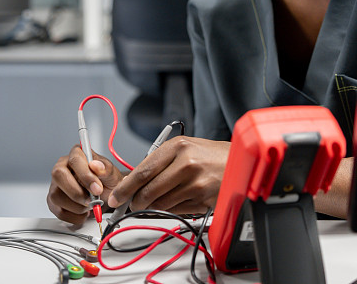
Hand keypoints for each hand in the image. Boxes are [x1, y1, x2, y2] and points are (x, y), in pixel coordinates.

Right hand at [47, 145, 123, 224]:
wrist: (107, 195)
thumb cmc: (107, 181)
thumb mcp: (111, 173)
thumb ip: (106, 169)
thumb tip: (96, 166)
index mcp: (76, 154)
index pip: (75, 160)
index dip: (85, 175)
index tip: (97, 189)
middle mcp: (62, 167)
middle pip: (58, 175)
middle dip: (76, 192)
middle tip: (91, 201)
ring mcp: (55, 184)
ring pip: (56, 195)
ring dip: (76, 206)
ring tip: (90, 206)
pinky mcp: (53, 201)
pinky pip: (58, 211)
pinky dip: (74, 216)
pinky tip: (84, 212)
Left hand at [107, 136, 229, 214]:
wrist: (240, 161)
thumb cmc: (210, 155)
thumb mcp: (184, 148)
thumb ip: (159, 162)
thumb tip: (133, 183)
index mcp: (178, 146)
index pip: (142, 171)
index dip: (126, 188)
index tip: (116, 197)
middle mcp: (186, 163)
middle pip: (149, 191)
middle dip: (137, 202)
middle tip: (134, 204)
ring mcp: (196, 183)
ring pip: (161, 204)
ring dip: (156, 206)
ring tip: (165, 196)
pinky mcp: (204, 199)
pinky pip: (177, 210)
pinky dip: (173, 208)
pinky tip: (182, 197)